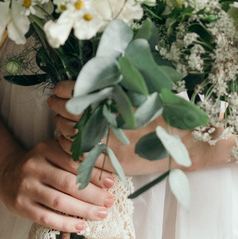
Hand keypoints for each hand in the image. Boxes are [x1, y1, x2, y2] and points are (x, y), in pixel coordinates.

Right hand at [0, 138, 115, 233]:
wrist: (5, 173)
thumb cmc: (39, 163)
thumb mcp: (53, 151)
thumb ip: (74, 158)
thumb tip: (106, 173)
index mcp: (45, 149)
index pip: (74, 162)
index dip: (94, 174)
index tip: (111, 183)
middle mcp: (34, 167)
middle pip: (68, 183)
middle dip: (93, 194)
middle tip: (110, 201)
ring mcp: (26, 188)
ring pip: (59, 202)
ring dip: (83, 210)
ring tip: (101, 214)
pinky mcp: (21, 206)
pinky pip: (46, 218)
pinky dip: (65, 224)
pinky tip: (81, 226)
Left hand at [48, 81, 206, 175]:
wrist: (185, 141)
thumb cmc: (166, 113)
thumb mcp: (144, 91)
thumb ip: (119, 85)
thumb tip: (95, 76)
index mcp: (117, 99)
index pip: (79, 90)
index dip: (64, 89)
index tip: (58, 88)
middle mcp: (110, 119)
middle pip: (70, 111)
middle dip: (57, 105)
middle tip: (52, 102)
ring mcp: (109, 142)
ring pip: (70, 133)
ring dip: (61, 125)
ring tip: (60, 120)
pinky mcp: (110, 161)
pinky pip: (80, 154)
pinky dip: (69, 146)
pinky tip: (69, 140)